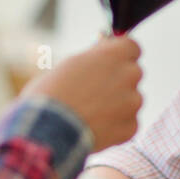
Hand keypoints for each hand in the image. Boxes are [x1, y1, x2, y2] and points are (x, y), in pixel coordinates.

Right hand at [22, 36, 142, 150]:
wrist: (46, 131)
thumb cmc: (50, 94)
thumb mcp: (70, 64)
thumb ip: (94, 57)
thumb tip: (103, 47)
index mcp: (113, 55)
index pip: (132, 47)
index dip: (120, 55)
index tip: (109, 62)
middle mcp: (128, 75)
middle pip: (133, 73)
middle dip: (119, 80)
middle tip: (95, 91)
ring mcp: (132, 102)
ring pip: (132, 99)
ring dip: (119, 104)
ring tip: (91, 113)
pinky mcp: (131, 127)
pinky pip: (129, 123)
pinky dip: (116, 126)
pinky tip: (95, 128)